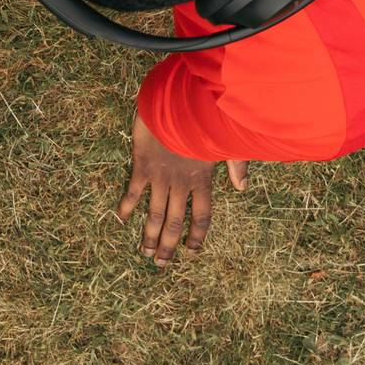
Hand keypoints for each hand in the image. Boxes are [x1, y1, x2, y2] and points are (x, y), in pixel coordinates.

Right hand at [116, 112, 247, 266]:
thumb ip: (237, 164)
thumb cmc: (204, 118)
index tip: (191, 252)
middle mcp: (181, 183)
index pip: (202, 216)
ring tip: (145, 251)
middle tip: (161, 263)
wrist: (177, 102)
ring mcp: (161, 176)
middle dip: (169, 245)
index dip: (197, 236)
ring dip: (150, 234)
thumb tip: (243, 188)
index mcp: (202, 179)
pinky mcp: (143, 165)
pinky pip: (134, 191)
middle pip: (176, 223)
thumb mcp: (225, 141)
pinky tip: (122, 218)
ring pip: (155, 213)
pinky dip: (127, 206)